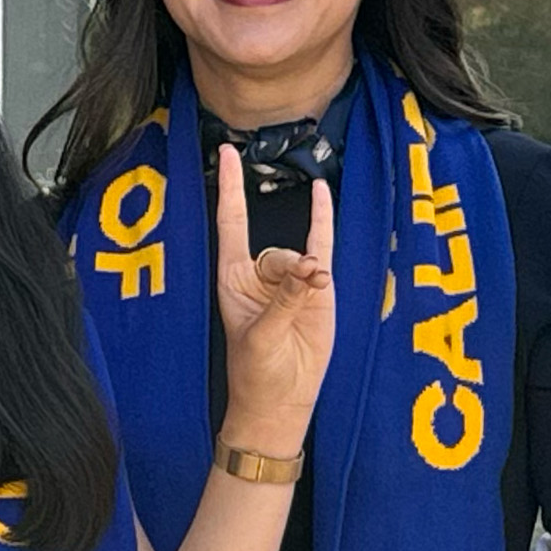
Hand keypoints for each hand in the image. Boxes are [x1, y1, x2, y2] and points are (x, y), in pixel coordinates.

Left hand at [212, 146, 334, 452]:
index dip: (231, 188)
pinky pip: (322, 248)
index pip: (231, 223)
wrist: (281, 399)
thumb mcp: (262, 336)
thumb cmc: (257, 371)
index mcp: (232, 279)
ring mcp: (290, 282)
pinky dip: (323, 222)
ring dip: (308, 277)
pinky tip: (323, 195)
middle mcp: (259, 275)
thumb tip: (313, 270)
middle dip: (290, 271)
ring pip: (302, 257)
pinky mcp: (318, 291)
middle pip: (275, 250)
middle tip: (302, 293)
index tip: (227, 151)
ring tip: (313, 300)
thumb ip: (285, 300)